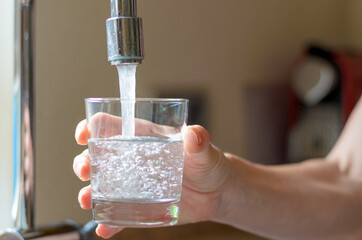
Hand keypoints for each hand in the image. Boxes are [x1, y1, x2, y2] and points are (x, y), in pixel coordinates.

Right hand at [73, 114, 231, 238]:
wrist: (216, 192)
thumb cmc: (207, 163)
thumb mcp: (204, 151)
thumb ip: (199, 142)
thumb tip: (194, 134)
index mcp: (144, 138)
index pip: (110, 126)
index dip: (92, 127)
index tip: (85, 134)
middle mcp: (133, 159)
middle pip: (98, 157)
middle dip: (84, 161)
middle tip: (84, 169)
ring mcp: (134, 184)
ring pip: (102, 187)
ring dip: (89, 192)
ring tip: (87, 199)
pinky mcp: (141, 206)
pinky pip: (119, 214)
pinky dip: (109, 221)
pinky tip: (104, 227)